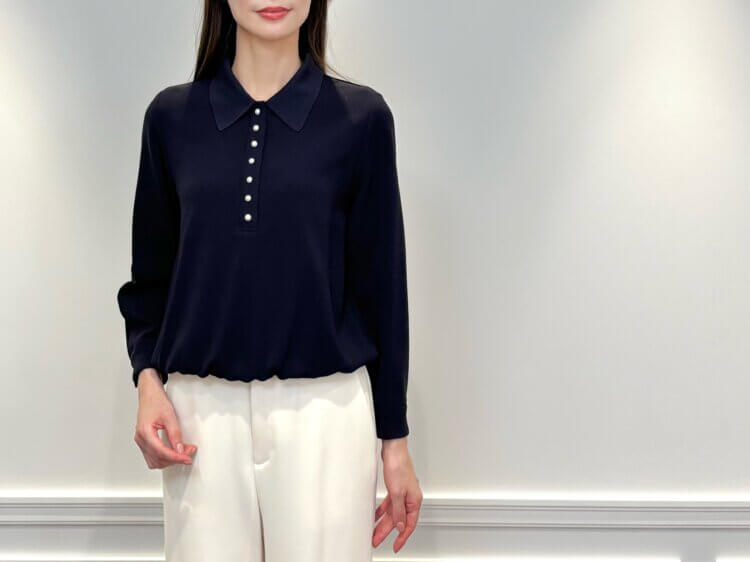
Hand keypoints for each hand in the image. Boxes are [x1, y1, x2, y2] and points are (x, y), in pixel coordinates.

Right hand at [133, 368, 196, 468]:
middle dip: (174, 459)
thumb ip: (175, 434)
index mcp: (145, 432)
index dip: (176, 457)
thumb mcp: (169, 416)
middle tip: (189, 453)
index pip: (161, 452)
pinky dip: (163, 457)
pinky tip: (173, 452)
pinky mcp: (143, 441)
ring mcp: (140, 441)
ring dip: (169, 460)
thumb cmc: (156, 401)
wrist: (149, 393)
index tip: (187, 458)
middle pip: (157, 459)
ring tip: (182, 453)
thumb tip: (180, 450)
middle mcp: (140, 439)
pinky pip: (152, 456)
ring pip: (154, 461)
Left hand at [373, 437, 421, 552]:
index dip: (402, 537)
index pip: (409, 524)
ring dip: (383, 522)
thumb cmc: (399, 465)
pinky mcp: (395, 487)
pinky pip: (388, 504)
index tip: (395, 546)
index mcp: (414, 500)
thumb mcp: (397, 492)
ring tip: (374, 532)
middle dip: (387, 531)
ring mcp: (402, 492)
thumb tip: (401, 526)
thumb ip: (398, 511)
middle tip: (377, 540)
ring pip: (392, 512)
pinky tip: (375, 516)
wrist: (393, 449)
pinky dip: (381, 511)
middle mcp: (409, 498)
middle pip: (398, 519)